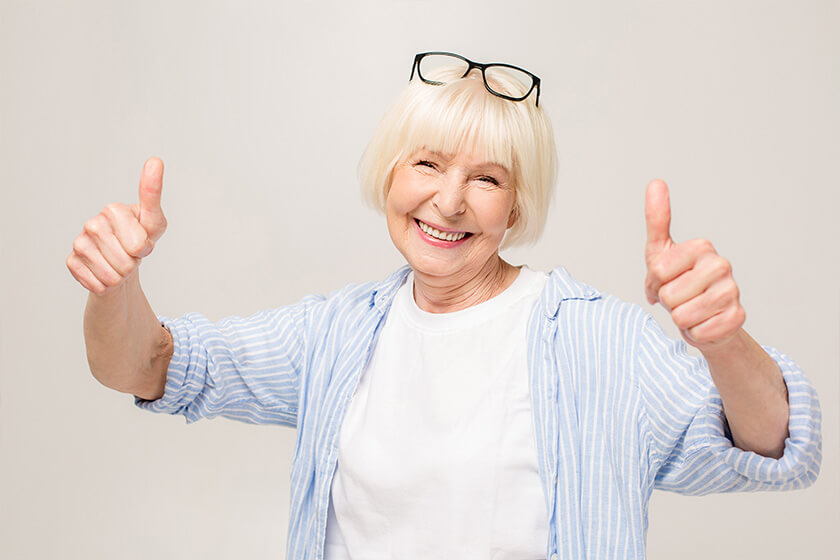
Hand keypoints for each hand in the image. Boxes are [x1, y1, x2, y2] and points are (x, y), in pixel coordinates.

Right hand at [66, 157, 167, 294]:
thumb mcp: (154, 221)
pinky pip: (97, 284)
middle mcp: (92, 223)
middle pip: (126, 262)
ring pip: (112, 275)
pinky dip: (107, 285)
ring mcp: (80, 242)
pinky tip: (105, 271)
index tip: (142, 241)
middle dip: (134, 263)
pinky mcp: (71, 261)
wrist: (123, 260)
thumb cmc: (140, 238)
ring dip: (122, 276)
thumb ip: (153, 194)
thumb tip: (155, 160)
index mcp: (113, 210)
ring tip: (120, 261)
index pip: (139, 244)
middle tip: (130, 254)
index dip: (145, 248)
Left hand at [644, 179, 745, 350]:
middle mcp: (721, 265)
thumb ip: (657, 219)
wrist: (705, 318)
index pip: (657, 271)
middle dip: (668, 302)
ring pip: (681, 316)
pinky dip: (694, 333)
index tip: (664, 280)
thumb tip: (655, 182)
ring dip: (680, 318)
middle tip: (680, 298)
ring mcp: (732, 291)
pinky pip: (697, 332)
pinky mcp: (737, 318)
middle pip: (669, 295)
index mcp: (701, 247)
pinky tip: (704, 322)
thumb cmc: (679, 282)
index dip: (653, 283)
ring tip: (691, 309)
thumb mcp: (660, 252)